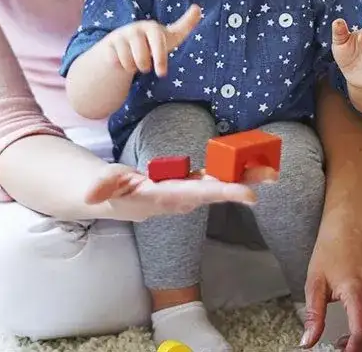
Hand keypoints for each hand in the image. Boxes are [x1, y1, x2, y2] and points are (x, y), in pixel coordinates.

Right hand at [82, 161, 276, 221]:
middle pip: (217, 191)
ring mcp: (190, 191)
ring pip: (221, 184)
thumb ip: (101, 186)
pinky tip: (253, 161)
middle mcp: (183, 197)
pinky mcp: (193, 183)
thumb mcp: (104, 185)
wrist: (119, 200)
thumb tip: (90, 195)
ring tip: (271, 169)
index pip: (197, 195)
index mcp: (166, 197)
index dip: (223, 192)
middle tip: (272, 176)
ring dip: (245, 177)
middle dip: (243, 184)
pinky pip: (217, 176)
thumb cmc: (113, 191)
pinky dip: (235, 169)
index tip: (248, 195)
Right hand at [104, 4, 200, 76]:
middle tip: (146, 67)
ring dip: (133, 67)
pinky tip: (122, 60)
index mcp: (151, 27)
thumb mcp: (169, 36)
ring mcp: (120, 36)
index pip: (157, 41)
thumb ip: (185, 25)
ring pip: (129, 62)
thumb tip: (198, 8)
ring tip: (134, 61)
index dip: (160, 58)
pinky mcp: (108, 44)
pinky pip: (117, 62)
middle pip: (142, 59)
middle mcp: (135, 29)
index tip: (162, 74)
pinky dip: (122, 66)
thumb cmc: (151, 42)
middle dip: (145, 66)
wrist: (124, 45)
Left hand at [300, 216, 361, 350]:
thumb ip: (313, 315)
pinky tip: (354, 329)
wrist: (348, 229)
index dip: (352, 349)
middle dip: (360, 349)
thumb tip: (308, 341)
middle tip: (339, 349)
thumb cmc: (330, 250)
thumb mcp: (315, 283)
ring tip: (344, 342)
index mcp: (357, 291)